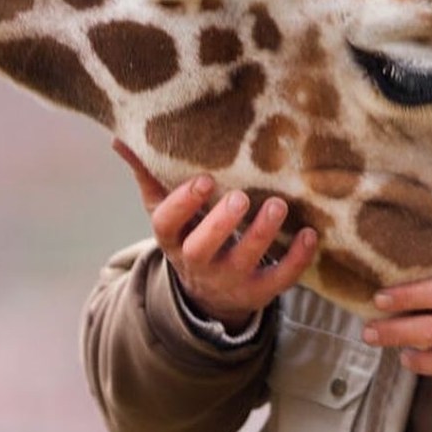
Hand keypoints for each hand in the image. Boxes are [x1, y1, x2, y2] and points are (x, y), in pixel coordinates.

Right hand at [113, 140, 316, 332]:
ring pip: (243, 261)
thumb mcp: (168, 212)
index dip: (183, 203)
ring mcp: (229, 279)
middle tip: (242, 197)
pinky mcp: (259, 291)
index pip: (166, 223)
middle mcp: (198, 262)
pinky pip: (279, 279)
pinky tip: (311, 233)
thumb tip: (121, 137)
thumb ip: (150, 175)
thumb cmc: (191, 235)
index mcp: (173, 238)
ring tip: (280, 205)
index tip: (205, 179)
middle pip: (200, 247)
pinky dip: (296, 258)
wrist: (211, 295)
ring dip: (262, 233)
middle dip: (220, 223)